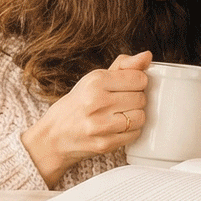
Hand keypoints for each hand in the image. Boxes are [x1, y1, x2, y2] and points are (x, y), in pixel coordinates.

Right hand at [21, 50, 150, 186]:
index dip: (137, 82)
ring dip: (135, 116)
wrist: (54, 136)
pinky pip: (135, 134)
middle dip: (135, 100)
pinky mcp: (104, 143)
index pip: (139, 78)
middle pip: (141, 98)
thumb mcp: (95, 79)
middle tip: (121, 103)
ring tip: (120, 115)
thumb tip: (147, 56)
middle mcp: (96, 102)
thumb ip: (123, 66)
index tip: (128, 86)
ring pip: (140, 117)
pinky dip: (131, 131)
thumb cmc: (77, 105)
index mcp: (95, 81)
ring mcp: (100, 125)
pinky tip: (118, 127)